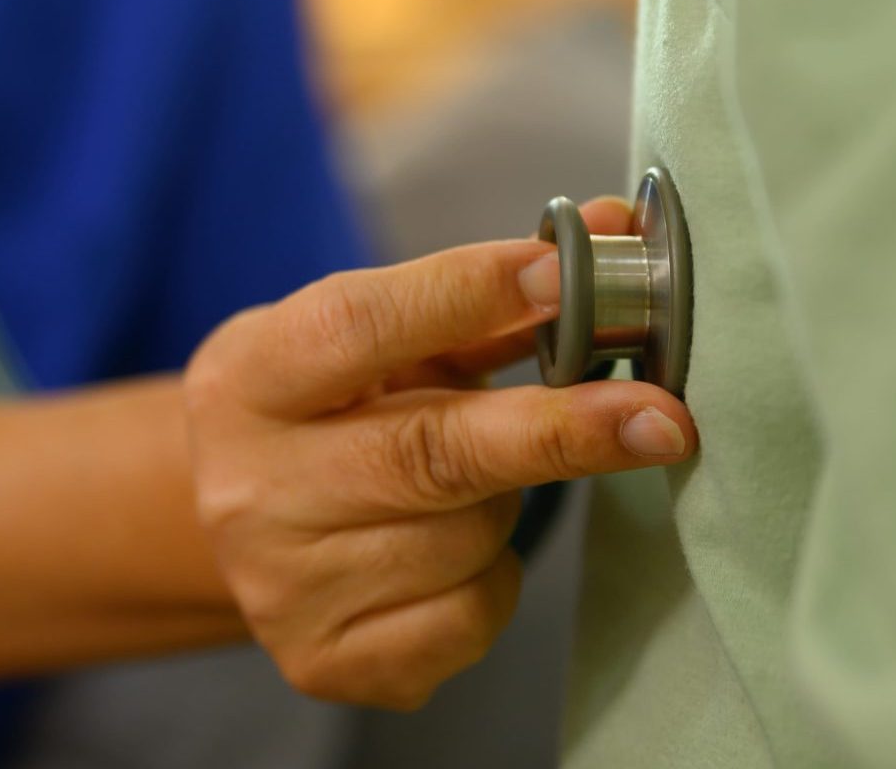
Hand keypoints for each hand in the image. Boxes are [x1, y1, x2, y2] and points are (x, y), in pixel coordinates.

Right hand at [182, 199, 696, 709]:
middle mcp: (248, 487)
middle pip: (425, 453)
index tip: (570, 274)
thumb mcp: (371, 343)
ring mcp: (283, 584)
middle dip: (558, 431)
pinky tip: (450, 555)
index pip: (356, 326)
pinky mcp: (325, 661)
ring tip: (468, 485)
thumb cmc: (325, 414)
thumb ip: (481, 299)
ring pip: (463, 540)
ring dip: (505, 504)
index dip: (466, 293)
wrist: (234, 529)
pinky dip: (490, 581)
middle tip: (661, 418)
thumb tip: (609, 235)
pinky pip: (468, 619)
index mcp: (245, 380)